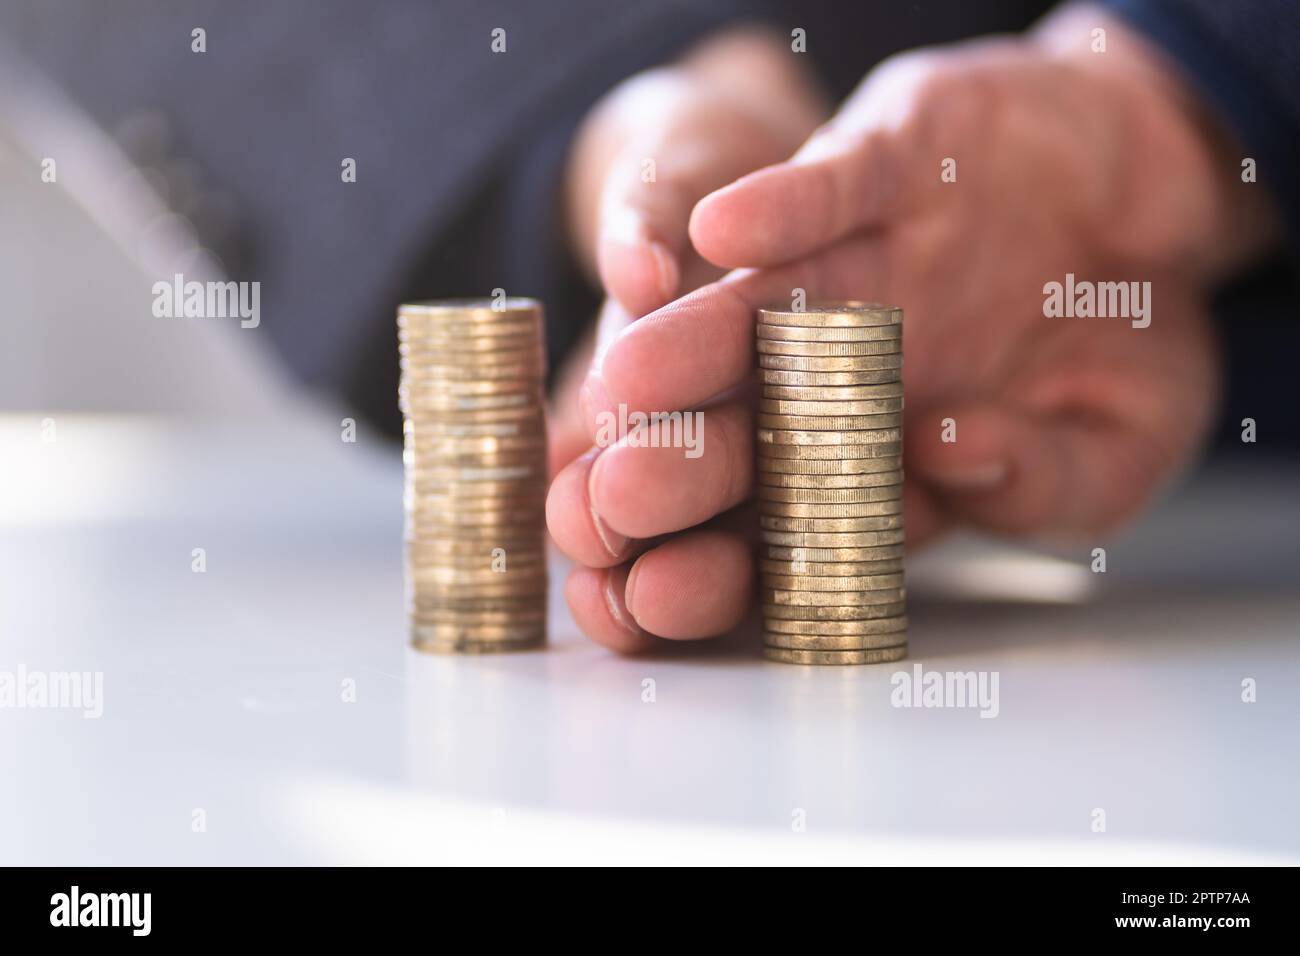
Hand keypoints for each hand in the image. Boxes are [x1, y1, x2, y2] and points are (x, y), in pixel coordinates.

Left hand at [549, 5, 1278, 651]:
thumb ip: (1051, 482)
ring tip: (632, 374)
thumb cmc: (1134, 338)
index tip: (656, 597)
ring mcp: (866, 265)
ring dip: (697, 338)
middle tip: (619, 502)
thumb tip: (954, 455)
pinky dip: (785, 206)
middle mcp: (852, 365)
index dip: (725, 561)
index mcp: (890, 452)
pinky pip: (832, 186)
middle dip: (685, 462)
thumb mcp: (1127, 440)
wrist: (1159, 192)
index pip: (797, 519)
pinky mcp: (889, 164)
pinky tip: (721, 229)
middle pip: (752, 422)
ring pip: (765, 306)